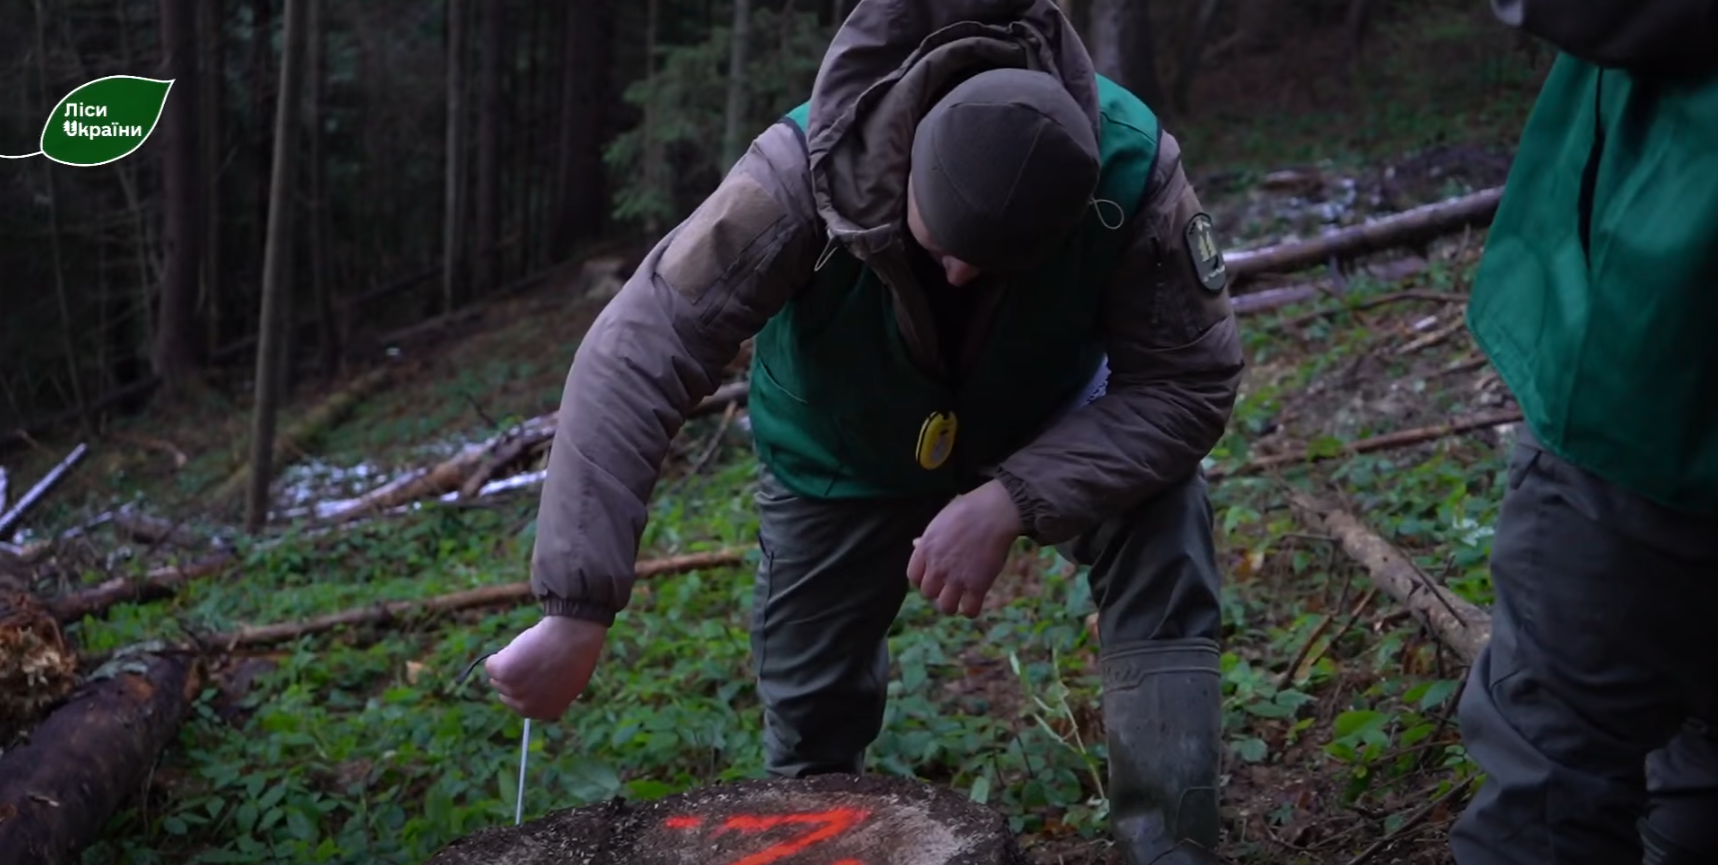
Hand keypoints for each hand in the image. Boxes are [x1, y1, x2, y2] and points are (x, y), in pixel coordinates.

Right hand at [484, 615, 608, 719]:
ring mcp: (514, 690)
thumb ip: (551, 692)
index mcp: (545, 712)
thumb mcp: (569, 682)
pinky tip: (518, 647)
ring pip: (497, 678)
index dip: (522, 688)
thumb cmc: (576, 654)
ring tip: (527, 651)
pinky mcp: (503, 673)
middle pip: (505, 694)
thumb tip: (536, 689)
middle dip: (512, 678)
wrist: (572, 637)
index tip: (525, 675)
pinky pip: (491, 664)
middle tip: (526, 659)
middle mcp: (527, 706)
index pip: (521, 706)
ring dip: (507, 664)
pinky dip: (500, 654)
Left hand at [907, 479, 1022, 617]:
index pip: (913, 578)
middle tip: (950, 586)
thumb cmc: (969, 510)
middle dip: (938, 591)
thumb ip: (928, 537)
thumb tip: (915, 544)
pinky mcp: (978, 585)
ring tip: (960, 598)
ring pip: (945, 607)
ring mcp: (956, 578)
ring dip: (952, 605)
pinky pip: (969, 610)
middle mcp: (937, 567)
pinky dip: (971, 609)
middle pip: (928, 593)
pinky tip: (975, 600)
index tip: (934, 577)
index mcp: (925, 549)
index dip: (923, 580)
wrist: (995, 511)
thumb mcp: (941, 520)